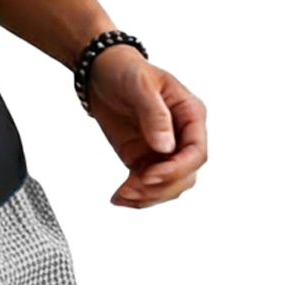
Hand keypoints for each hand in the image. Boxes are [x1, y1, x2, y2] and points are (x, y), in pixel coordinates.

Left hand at [85, 46, 207, 207]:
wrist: (102, 77)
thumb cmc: (126, 72)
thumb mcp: (141, 86)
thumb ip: (155, 115)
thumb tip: (166, 147)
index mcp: (190, 115)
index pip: (196, 153)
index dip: (175, 171)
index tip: (148, 176)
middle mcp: (182, 136)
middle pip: (184, 177)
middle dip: (158, 188)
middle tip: (129, 189)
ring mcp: (164, 152)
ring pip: (168, 187)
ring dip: (146, 197)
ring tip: (120, 195)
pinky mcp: (145, 161)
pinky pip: (148, 188)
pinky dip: (135, 197)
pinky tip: (118, 197)